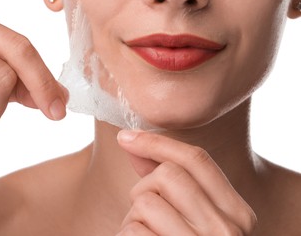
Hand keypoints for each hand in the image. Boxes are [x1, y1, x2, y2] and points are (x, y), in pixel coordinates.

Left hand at [116, 130, 256, 234]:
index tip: (126, 137)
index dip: (157, 142)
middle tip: (145, 209)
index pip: (197, 160)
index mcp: (236, 214)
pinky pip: (133, 230)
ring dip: (134, 216)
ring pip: (146, 201)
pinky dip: (126, 235)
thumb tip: (133, 144)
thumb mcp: (190, 217)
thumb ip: (168, 182)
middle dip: (144, 187)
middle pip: (168, 175)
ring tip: (146, 234)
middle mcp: (226, 231)